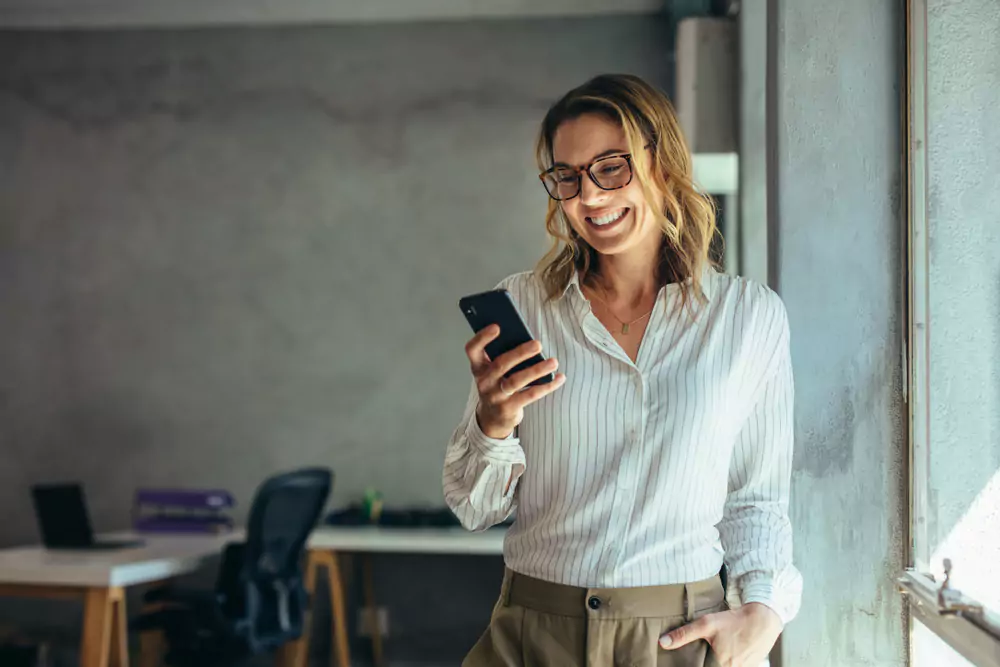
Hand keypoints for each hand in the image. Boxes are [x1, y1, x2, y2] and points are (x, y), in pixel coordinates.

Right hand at [465, 325, 565, 438]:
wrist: (492, 417)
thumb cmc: (497, 384)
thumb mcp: (494, 370)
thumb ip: (503, 355)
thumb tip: (529, 341)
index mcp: (478, 366)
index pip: (472, 349)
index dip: (482, 338)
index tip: (497, 326)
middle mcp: (484, 381)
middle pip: (501, 364)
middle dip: (520, 353)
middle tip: (538, 344)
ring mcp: (495, 396)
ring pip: (517, 381)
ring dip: (537, 370)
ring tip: (553, 362)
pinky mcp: (509, 408)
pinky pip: (530, 395)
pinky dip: (547, 386)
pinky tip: (559, 378)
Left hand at [658, 603, 781, 666]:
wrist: (763, 619)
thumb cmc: (734, 621)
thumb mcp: (707, 624)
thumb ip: (684, 634)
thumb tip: (663, 642)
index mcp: (722, 665)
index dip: (698, 665)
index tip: (697, 659)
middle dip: (708, 662)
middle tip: (709, 652)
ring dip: (719, 662)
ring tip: (720, 651)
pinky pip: (736, 666)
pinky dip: (730, 661)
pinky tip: (730, 652)